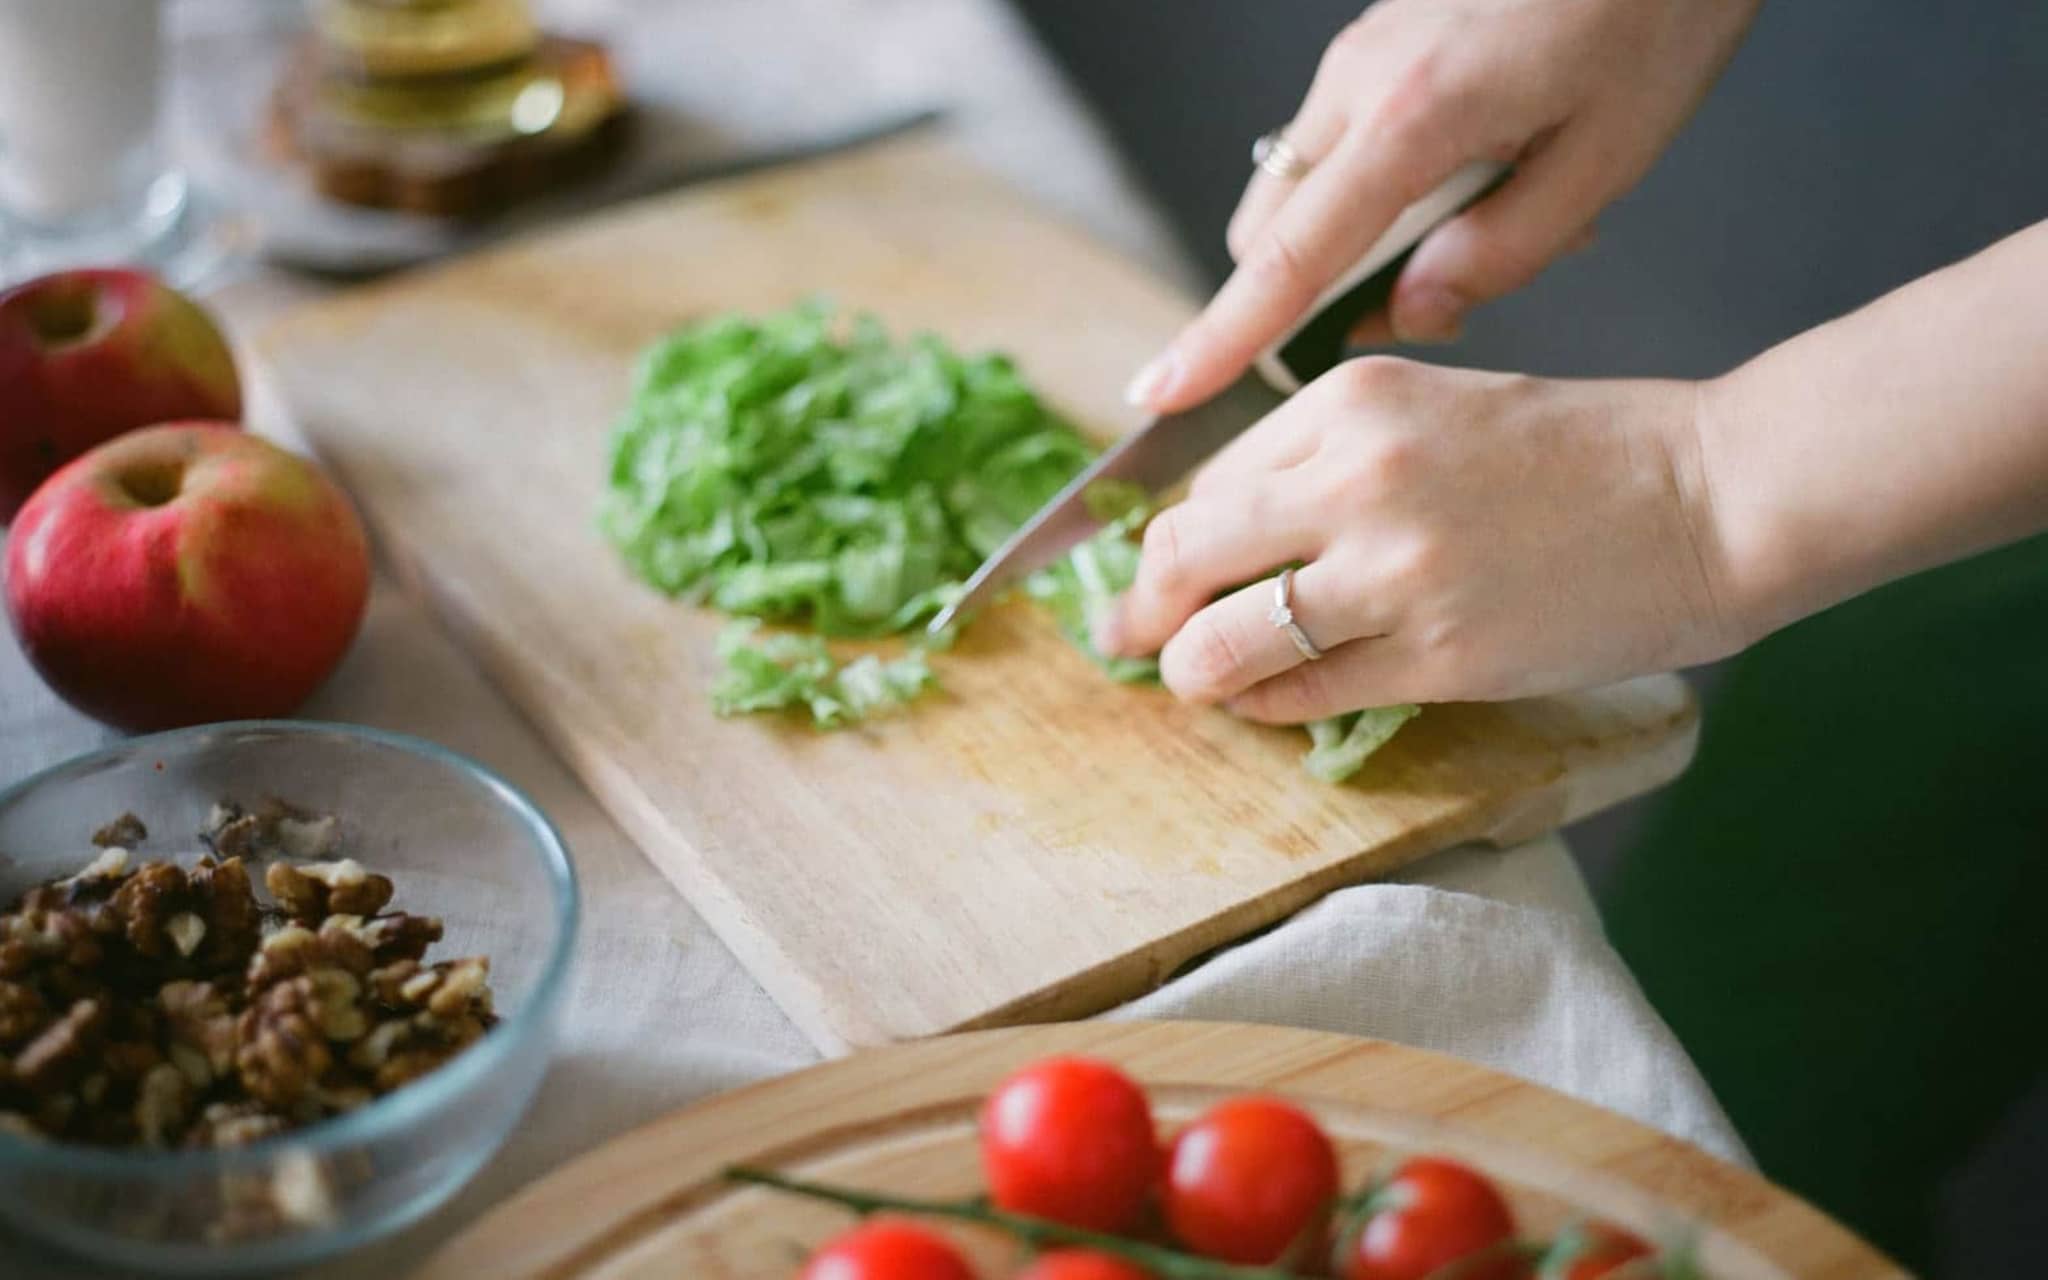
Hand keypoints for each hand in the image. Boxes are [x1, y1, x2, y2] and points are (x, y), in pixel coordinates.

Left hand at [1096, 358, 1743, 719]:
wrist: (1713, 496)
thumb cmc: (1580, 451)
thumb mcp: (1433, 410)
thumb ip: (1327, 460)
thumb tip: (1223, 532)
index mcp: (1347, 402)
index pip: (1203, 484)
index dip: (1167, 542)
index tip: (1156, 578)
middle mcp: (1353, 479)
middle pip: (1180, 557)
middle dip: (1142, 610)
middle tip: (1132, 642)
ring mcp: (1392, 572)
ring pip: (1221, 641)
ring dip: (1194, 671)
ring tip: (1201, 680)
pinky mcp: (1436, 655)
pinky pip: (1299, 694)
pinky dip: (1265, 704)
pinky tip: (1270, 701)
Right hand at [1125, 0, 1761, 413]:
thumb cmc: (1652, 16)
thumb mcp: (1604, 160)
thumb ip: (1499, 253)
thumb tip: (1411, 313)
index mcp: (1412, 117)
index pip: (1288, 259)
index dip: (1221, 338)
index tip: (1163, 392)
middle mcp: (1359, 81)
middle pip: (1270, 231)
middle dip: (1314, 297)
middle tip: (1433, 304)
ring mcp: (1360, 55)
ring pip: (1303, 190)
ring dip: (1355, 243)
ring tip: (1483, 224)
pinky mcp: (1377, 43)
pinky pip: (1342, 145)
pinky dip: (1381, 191)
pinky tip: (1482, 175)